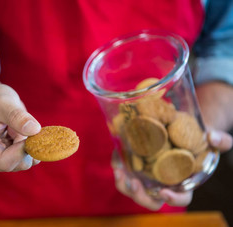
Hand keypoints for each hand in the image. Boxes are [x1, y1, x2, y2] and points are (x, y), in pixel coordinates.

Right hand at [0, 84, 40, 171]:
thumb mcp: (2, 103)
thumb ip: (17, 116)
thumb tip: (34, 129)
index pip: (5, 162)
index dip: (22, 150)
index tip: (31, 132)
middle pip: (16, 165)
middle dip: (27, 146)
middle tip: (26, 124)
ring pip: (24, 162)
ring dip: (29, 144)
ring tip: (19, 126)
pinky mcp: (9, 159)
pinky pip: (28, 158)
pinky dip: (32, 146)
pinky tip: (24, 132)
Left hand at [113, 130, 231, 209]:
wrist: (181, 127)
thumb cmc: (197, 138)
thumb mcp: (213, 138)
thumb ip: (220, 140)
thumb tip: (211, 137)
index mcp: (183, 183)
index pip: (180, 199)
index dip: (173, 199)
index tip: (164, 191)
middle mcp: (163, 184)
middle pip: (150, 200)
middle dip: (140, 196)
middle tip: (133, 183)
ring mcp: (148, 177)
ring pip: (133, 189)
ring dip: (123, 184)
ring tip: (119, 170)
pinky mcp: (135, 166)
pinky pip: (124, 171)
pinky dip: (118, 165)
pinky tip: (117, 154)